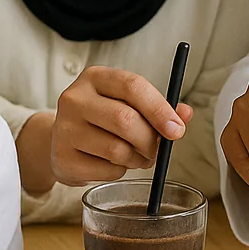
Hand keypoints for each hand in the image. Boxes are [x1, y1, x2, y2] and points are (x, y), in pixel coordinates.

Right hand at [51, 67, 192, 187]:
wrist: (62, 142)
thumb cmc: (103, 121)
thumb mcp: (129, 105)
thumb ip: (159, 108)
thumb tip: (185, 114)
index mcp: (96, 77)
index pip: (133, 86)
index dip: (159, 109)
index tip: (177, 129)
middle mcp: (74, 98)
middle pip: (125, 119)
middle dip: (150, 140)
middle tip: (157, 150)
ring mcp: (64, 129)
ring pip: (117, 150)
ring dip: (137, 159)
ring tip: (137, 157)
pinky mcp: (62, 158)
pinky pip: (106, 171)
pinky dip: (119, 172)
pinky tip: (113, 164)